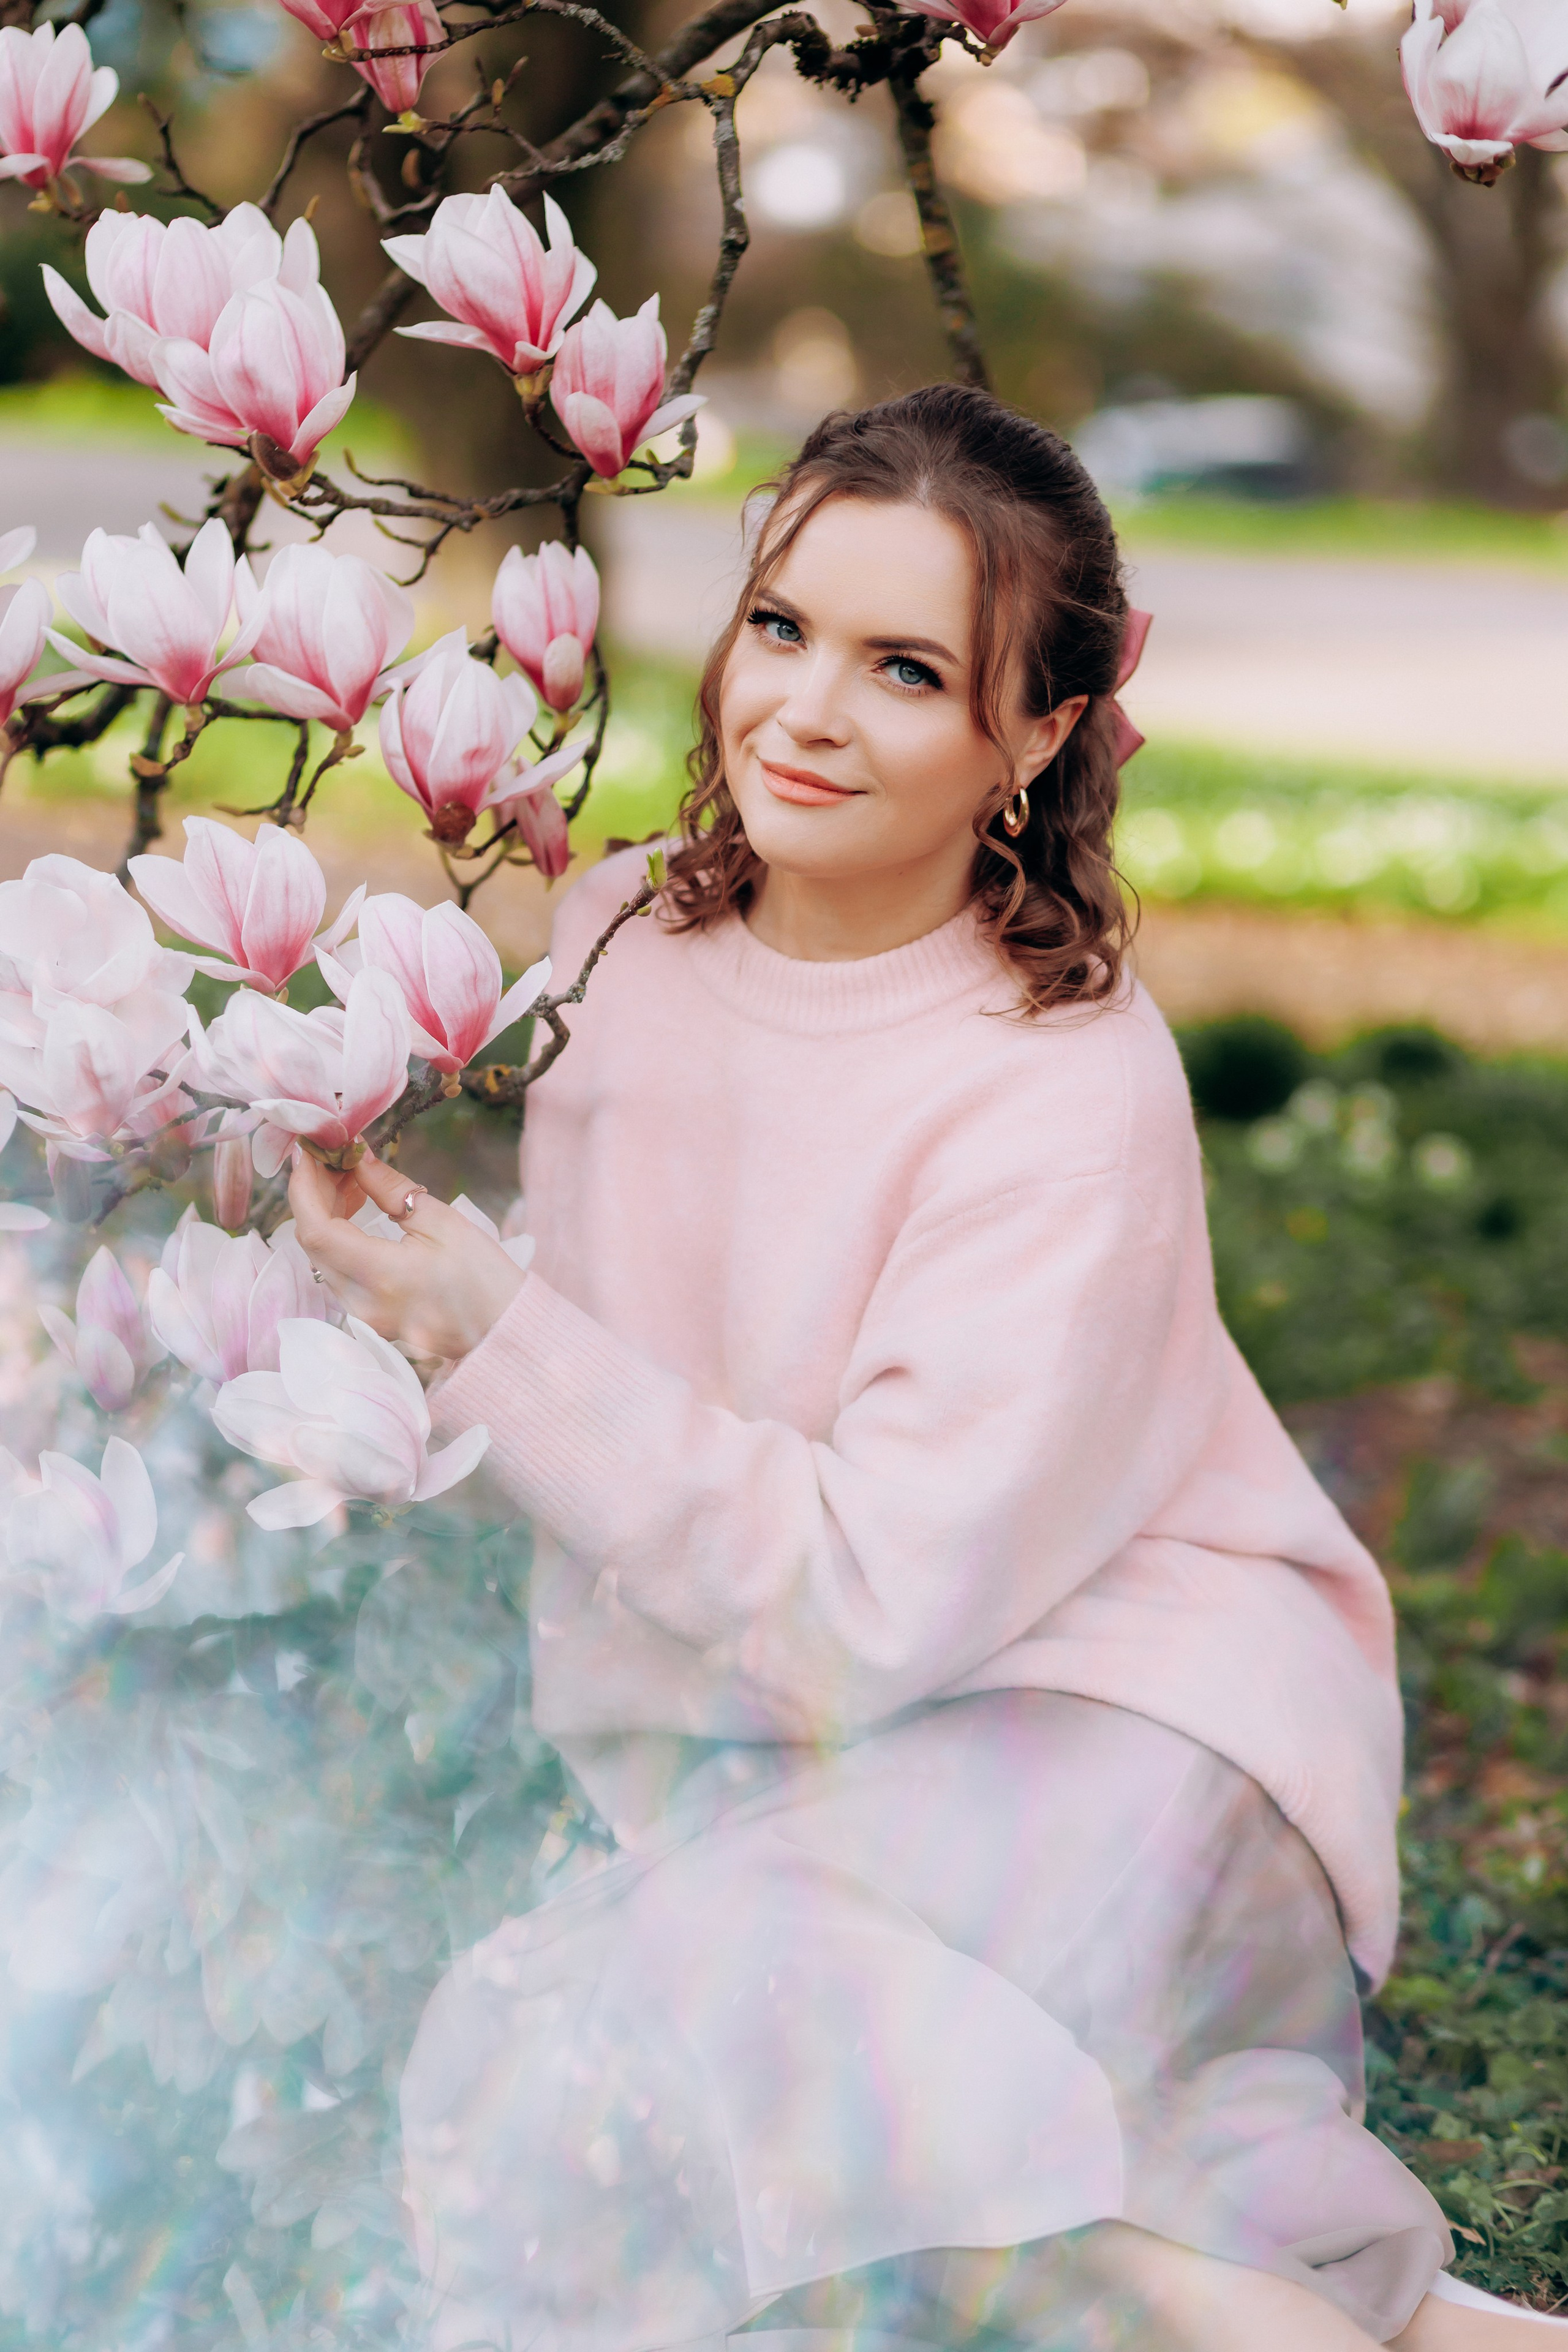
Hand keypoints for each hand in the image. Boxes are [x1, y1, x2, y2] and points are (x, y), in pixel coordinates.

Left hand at [286, 1146, 524, 1360]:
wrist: (506, 1331)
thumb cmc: (485, 1278)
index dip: (304, 1187)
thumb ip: (393, 1189)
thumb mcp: (445, 1222)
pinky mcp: (369, 1318)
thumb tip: (359, 1158)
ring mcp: (362, 1316)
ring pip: (321, 1258)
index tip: (311, 1152)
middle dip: (314, 1194)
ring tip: (351, 1180)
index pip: (316, 1229)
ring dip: (326, 1215)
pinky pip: (338, 1272)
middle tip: (336, 1158)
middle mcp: (361, 1302)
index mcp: (380, 1276)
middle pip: (312, 1243)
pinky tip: (358, 1213)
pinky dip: (339, 1238)